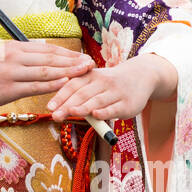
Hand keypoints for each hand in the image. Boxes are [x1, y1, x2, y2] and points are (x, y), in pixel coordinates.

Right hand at [0, 40, 95, 115]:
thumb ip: (18, 59)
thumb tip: (39, 60)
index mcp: (13, 48)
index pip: (46, 49)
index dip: (67, 53)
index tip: (83, 56)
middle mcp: (13, 56)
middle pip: (50, 57)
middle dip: (73, 61)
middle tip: (92, 63)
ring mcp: (10, 72)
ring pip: (45, 70)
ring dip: (68, 71)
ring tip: (85, 73)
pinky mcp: (7, 88)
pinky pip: (35, 86)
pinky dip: (52, 85)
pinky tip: (66, 85)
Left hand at [48, 54, 177, 121]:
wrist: (142, 76)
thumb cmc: (111, 83)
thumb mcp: (95, 82)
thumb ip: (79, 92)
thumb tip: (58, 108)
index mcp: (90, 76)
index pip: (73, 85)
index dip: (60, 96)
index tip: (49, 107)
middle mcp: (102, 82)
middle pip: (82, 94)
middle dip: (67, 105)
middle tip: (55, 115)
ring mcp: (115, 92)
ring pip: (97, 100)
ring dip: (83, 107)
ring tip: (71, 112)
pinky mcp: (127, 103)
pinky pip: (114, 107)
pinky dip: (105, 111)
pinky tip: (96, 115)